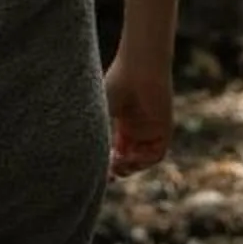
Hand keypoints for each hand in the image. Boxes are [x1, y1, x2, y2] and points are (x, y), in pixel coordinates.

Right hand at [106, 56, 172, 175]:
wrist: (139, 68)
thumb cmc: (117, 83)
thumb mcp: (100, 110)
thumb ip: (94, 131)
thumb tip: (78, 153)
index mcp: (122, 123)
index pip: (116, 151)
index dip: (107, 163)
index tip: (98, 169)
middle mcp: (137, 129)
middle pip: (129, 159)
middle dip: (118, 170)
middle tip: (108, 174)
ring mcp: (151, 130)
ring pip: (142, 160)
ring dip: (130, 167)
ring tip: (117, 164)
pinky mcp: (164, 130)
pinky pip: (156, 154)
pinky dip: (143, 160)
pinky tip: (130, 156)